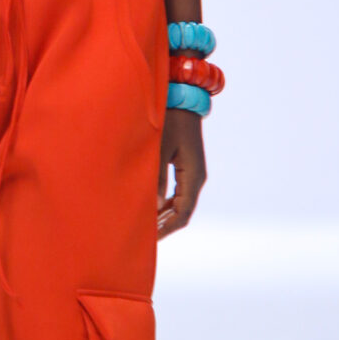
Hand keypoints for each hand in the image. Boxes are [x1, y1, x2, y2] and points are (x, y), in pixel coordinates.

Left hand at [157, 108, 205, 237]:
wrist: (182, 101)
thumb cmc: (170, 122)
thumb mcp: (160, 149)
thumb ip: (156, 177)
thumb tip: (151, 206)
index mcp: (193, 176)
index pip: (183, 213)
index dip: (167, 228)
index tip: (150, 239)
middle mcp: (195, 178)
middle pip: (182, 212)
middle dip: (164, 226)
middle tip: (143, 238)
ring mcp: (191, 174)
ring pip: (179, 204)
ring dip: (164, 216)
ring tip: (144, 227)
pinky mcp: (185, 168)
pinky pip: (176, 194)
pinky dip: (164, 205)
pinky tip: (149, 209)